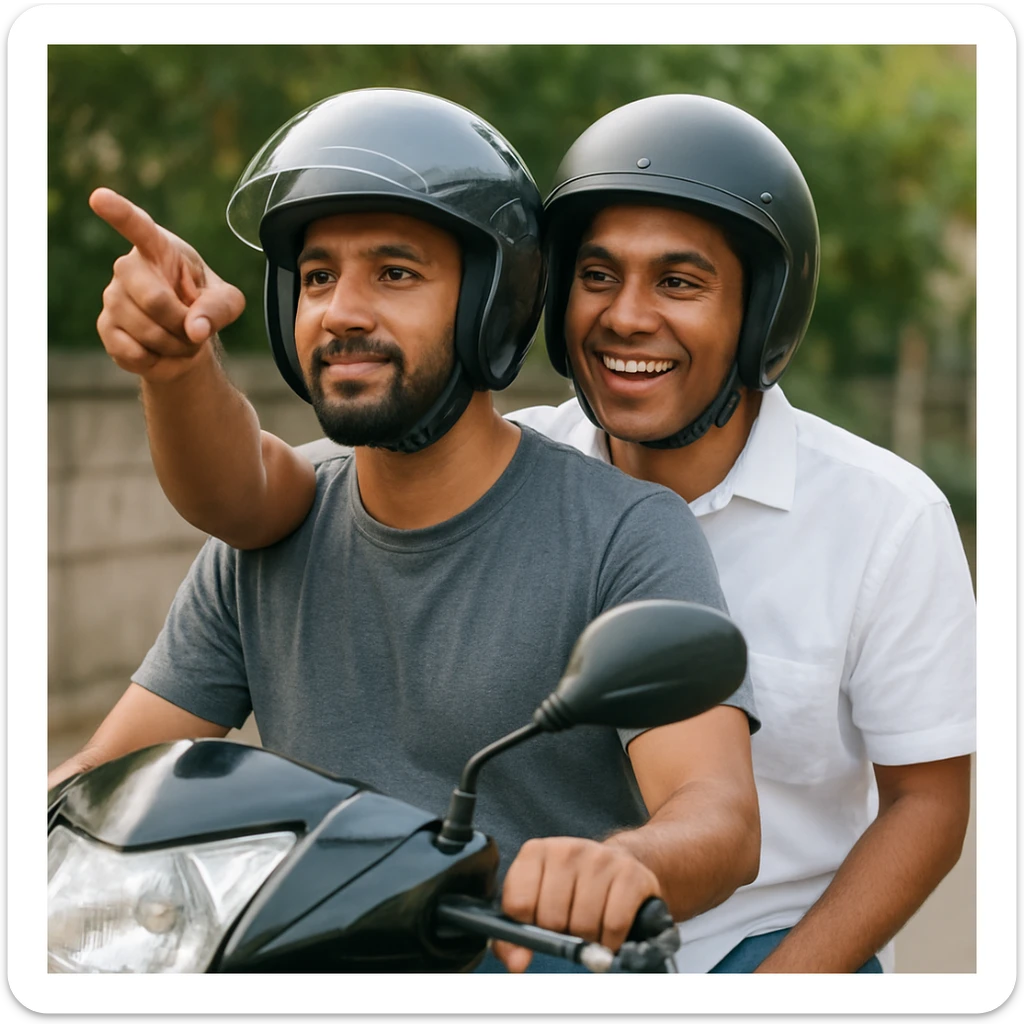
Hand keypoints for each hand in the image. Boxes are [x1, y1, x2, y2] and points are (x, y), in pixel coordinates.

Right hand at [90, 188, 245, 383]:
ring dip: (175, 345)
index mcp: (159, 249)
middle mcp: (129, 267)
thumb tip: (194, 328)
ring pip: (145, 330)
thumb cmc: (205, 308)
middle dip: (182, 323)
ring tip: (181, 340)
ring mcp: (112, 297)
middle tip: (194, 330)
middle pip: (153, 299)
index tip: (100, 198)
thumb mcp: (227, 303)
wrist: (185, 340)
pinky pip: (133, 352)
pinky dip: (158, 361)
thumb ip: (219, 309)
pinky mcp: (106, 327)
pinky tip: (160, 352)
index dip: (119, 213)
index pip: (138, 227)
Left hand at [493, 836, 661, 972]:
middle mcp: (566, 850)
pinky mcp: (630, 873)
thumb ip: (516, 936)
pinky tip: (609, 932)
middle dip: (560, 934)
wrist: (620, 865)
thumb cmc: (572, 891)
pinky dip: (611, 941)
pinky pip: (614, 924)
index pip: (518, 904)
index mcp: (535, 853)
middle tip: (569, 927)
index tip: (539, 927)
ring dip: (588, 940)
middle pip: (551, 918)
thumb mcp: (537, 904)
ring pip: (583, 924)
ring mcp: (600, 858)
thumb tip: (517, 964)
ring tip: (590, 927)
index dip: (528, 927)